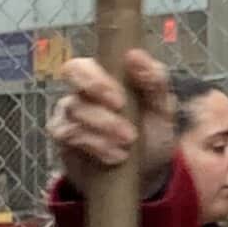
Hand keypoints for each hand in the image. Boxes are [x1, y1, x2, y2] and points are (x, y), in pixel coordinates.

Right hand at [49, 50, 178, 196]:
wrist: (146, 172)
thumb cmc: (152, 132)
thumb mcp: (163, 108)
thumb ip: (154, 80)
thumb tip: (135, 55)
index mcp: (107, 74)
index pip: (86, 62)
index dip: (97, 78)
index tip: (120, 99)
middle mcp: (83, 88)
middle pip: (71, 72)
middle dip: (97, 97)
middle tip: (124, 125)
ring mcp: (70, 112)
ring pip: (74, 109)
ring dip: (104, 129)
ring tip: (127, 144)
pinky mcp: (64, 138)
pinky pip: (68, 135)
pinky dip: (95, 146)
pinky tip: (114, 156)